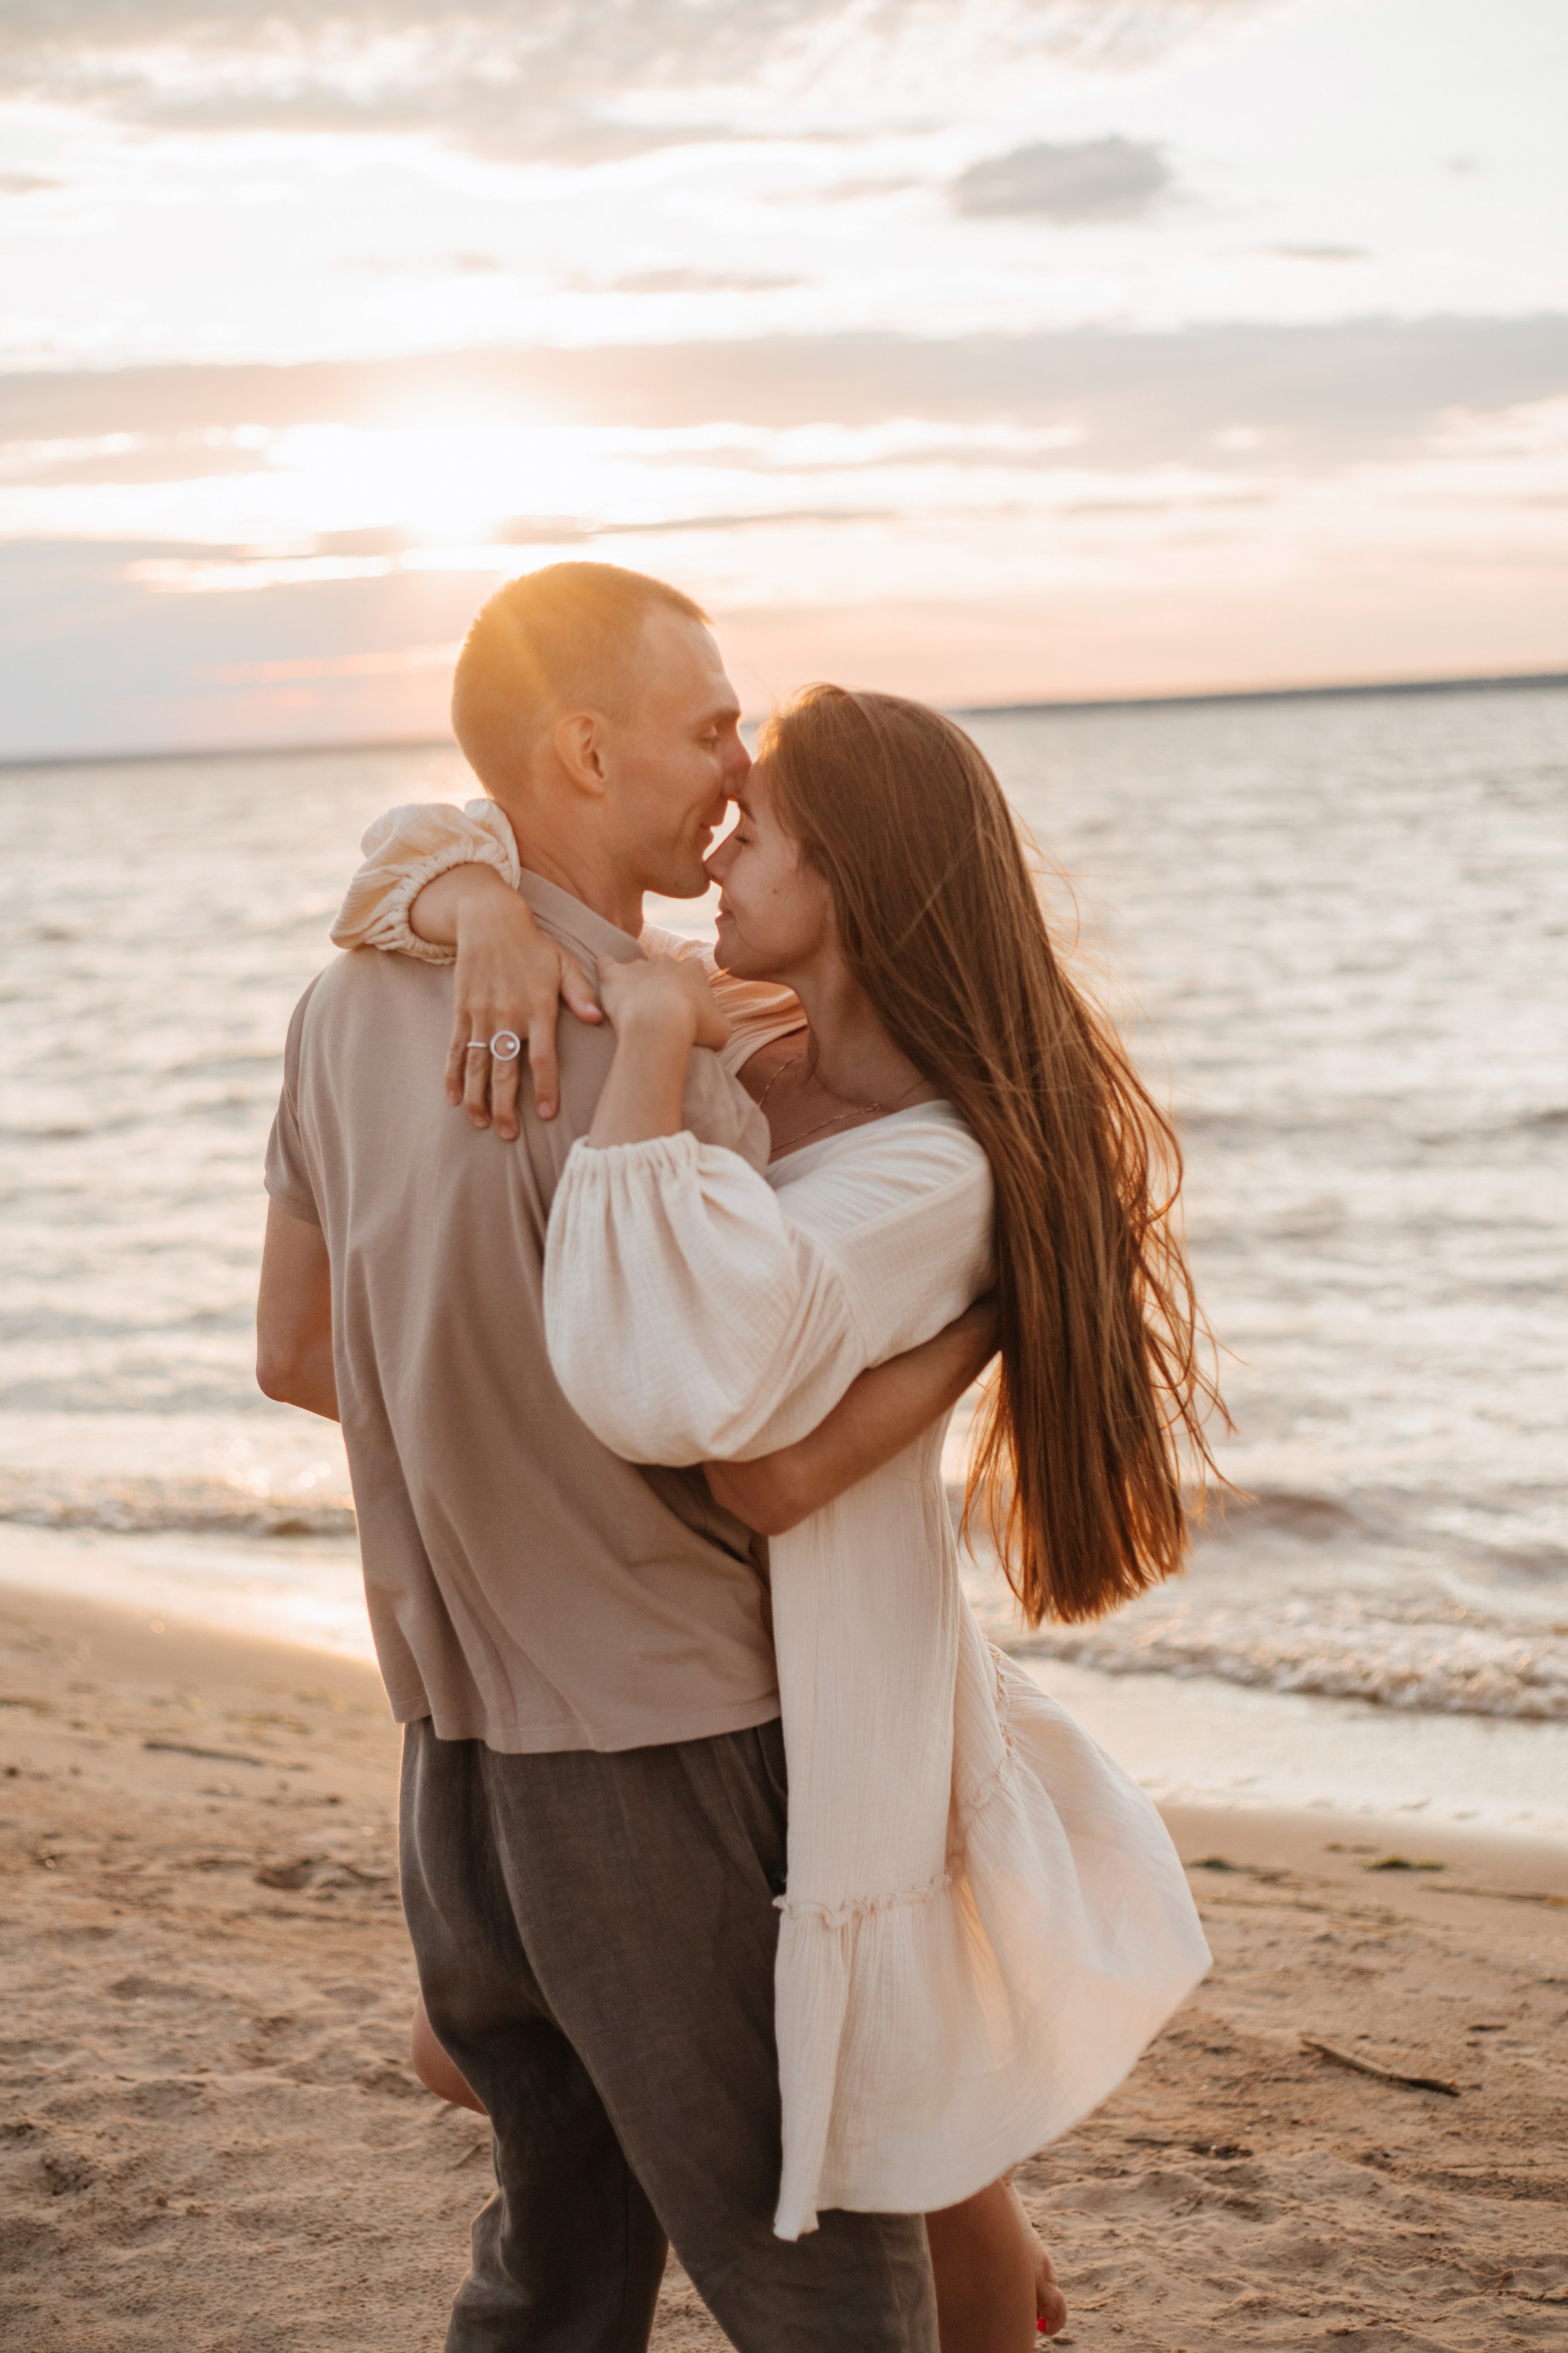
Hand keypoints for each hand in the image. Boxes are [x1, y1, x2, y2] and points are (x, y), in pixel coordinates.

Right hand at [436, 874, 601, 1135]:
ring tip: (481, 1123)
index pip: (541, 1057)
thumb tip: (597, 1019)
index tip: (546, 1113)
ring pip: (477, 1064)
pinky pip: (456, 1048)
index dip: (543, 1087)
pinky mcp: (462, 1011)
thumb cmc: (535, 947)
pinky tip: (452, 1098)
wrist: (490, 921)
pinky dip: (452, 1073)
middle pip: (505, 1069)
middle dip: (505, 1105)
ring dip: (477, 1097)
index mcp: (537, 1008)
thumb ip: (580, 993)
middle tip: (508, 1134)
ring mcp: (481, 1014)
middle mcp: (508, 1015)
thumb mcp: (564, 964)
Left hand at [596, 954, 730, 1053]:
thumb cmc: (693, 1028)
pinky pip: (605, 964)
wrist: (659, 1025)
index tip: (683, 1013)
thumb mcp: (721, 1030)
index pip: (691, 974)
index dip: (687, 994)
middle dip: (661, 986)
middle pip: (663, 969)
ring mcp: (638, 965)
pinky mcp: (614, 974)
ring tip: (633, 1008)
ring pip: (636, 969)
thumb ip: (719, 1023)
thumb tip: (715, 1027)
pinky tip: (607, 987)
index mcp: (693, 968)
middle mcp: (666, 960)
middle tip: (658, 1013)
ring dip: (635, 984)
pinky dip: (606, 971)